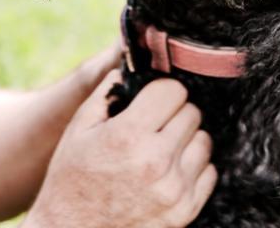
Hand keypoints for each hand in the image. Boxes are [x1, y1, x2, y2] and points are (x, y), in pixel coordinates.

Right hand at [23, 70, 216, 227]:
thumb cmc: (71, 178)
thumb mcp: (79, 129)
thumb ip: (106, 92)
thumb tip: (129, 68)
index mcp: (129, 135)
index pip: (174, 91)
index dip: (162, 91)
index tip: (152, 98)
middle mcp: (156, 162)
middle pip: (192, 113)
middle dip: (174, 112)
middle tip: (154, 123)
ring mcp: (174, 189)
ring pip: (204, 141)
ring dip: (186, 139)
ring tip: (162, 146)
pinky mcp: (185, 211)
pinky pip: (208, 172)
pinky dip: (193, 167)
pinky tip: (169, 170)